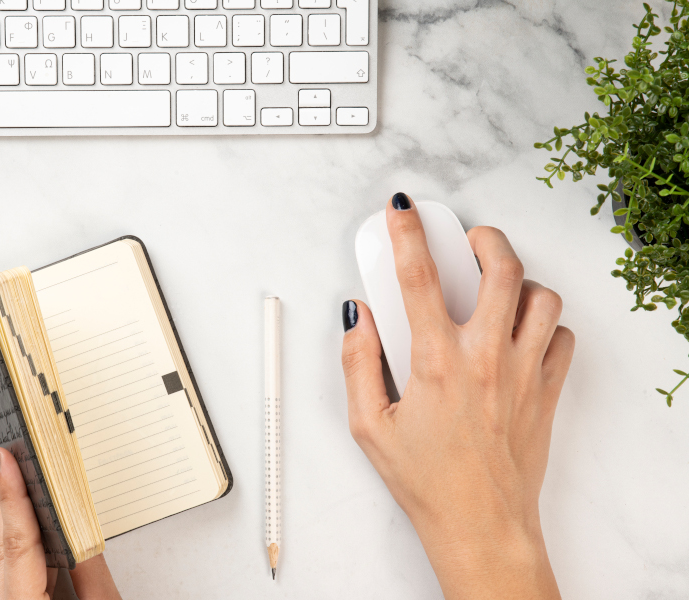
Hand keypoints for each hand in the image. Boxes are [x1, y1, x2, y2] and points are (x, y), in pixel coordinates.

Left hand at [0, 448, 122, 599]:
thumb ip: (93, 574)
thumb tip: (85, 527)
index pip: (18, 546)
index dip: (14, 498)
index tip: (7, 459)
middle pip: (6, 545)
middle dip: (10, 495)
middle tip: (12, 451)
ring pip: (8, 554)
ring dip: (16, 514)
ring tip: (20, 471)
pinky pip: (16, 566)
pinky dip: (24, 538)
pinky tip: (31, 514)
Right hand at [342, 194, 573, 599]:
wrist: (480, 523)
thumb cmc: (426, 480)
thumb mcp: (368, 425)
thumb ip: (357, 362)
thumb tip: (357, 318)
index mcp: (436, 362)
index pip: (418, 277)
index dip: (407, 232)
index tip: (403, 209)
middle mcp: (485, 359)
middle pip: (502, 269)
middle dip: (486, 239)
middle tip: (471, 239)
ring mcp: (523, 372)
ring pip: (541, 297)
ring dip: (520, 281)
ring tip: (500, 286)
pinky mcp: (547, 391)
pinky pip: (561, 337)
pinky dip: (545, 324)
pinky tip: (521, 332)